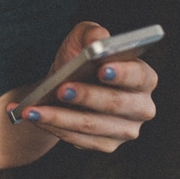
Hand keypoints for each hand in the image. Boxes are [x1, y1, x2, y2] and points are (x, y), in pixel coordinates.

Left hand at [12, 21, 157, 152]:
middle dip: (87, 96)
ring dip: (61, 117)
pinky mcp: (107, 144)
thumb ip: (93, 33)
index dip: (123, 74)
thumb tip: (97, 42)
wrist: (63, 88)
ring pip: (92, 126)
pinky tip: (35, 117)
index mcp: (144, 78)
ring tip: (35, 108)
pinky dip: (55, 127)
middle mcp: (141, 107)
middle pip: (115, 104)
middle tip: (62, 89)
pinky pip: (80, 139)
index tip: (102, 69)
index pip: (140, 76)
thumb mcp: (84, 39)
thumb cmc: (80, 61)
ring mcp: (126, 130)